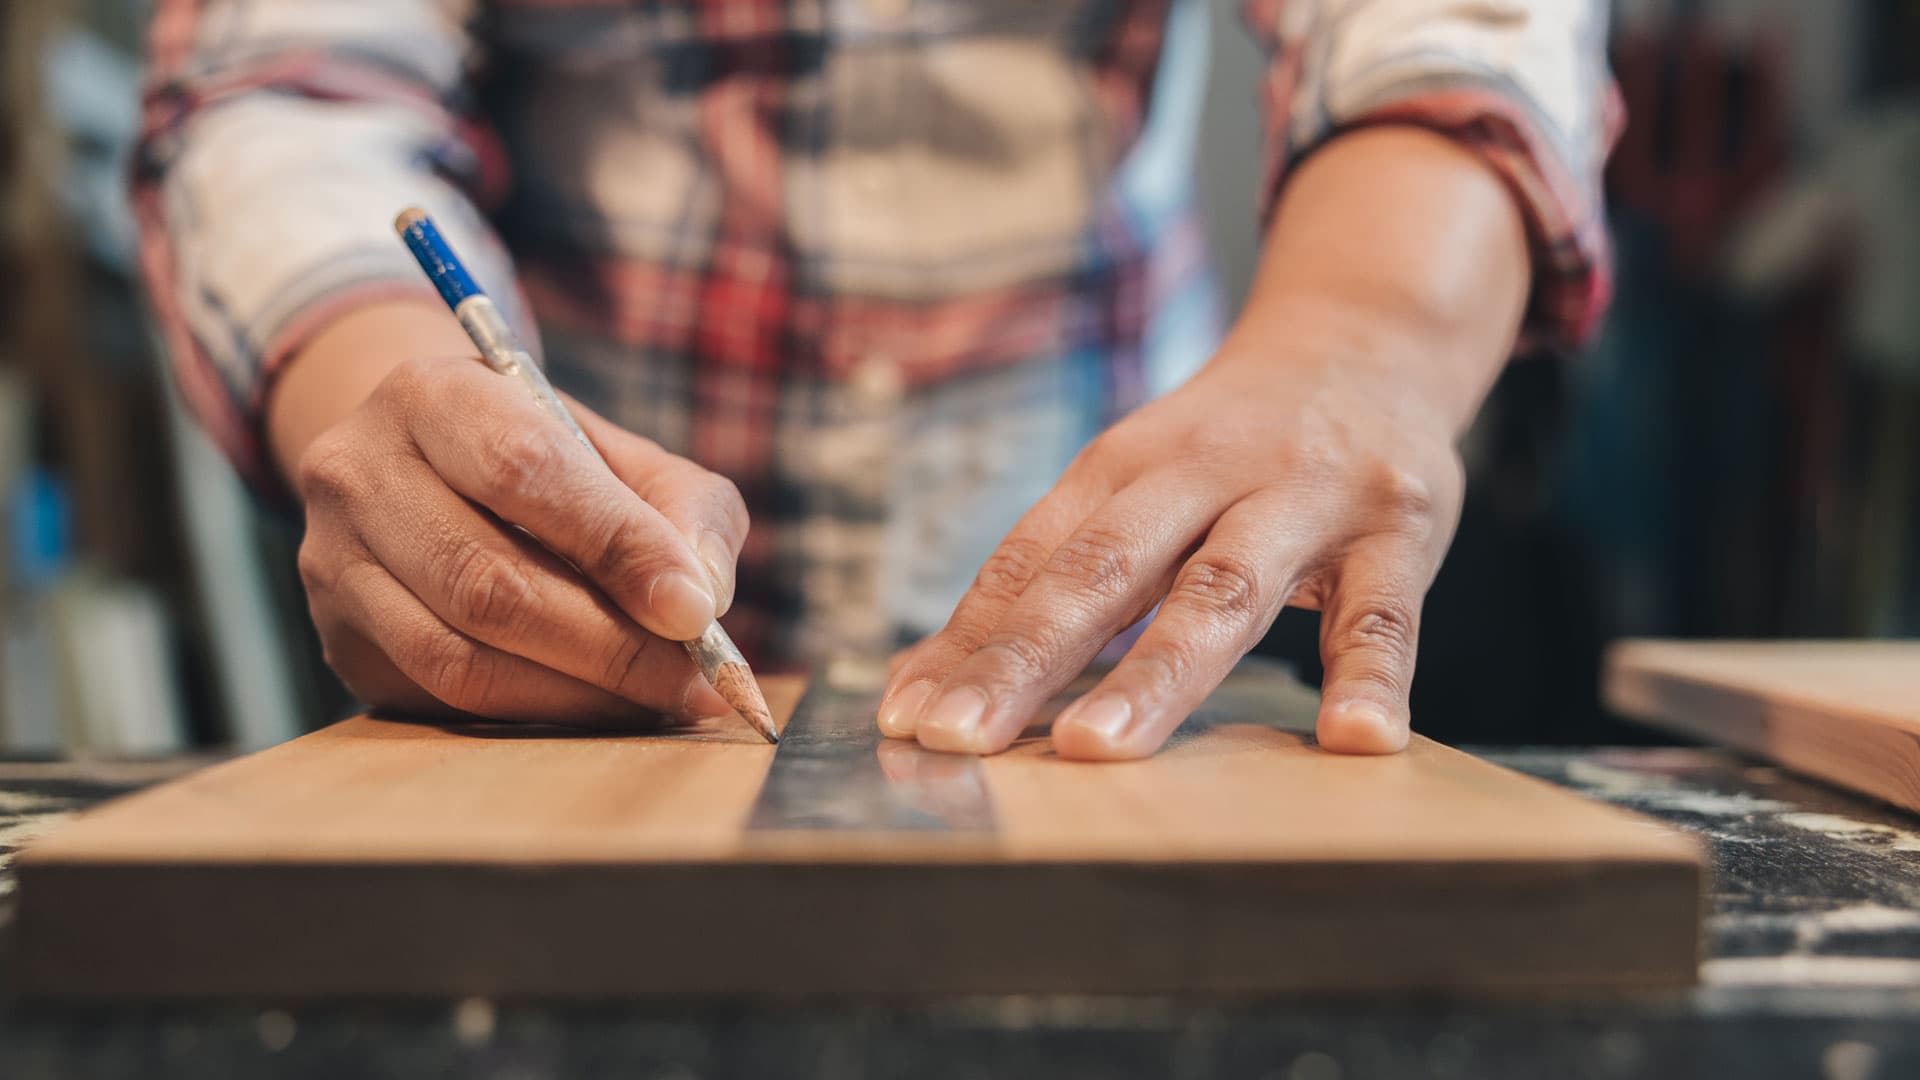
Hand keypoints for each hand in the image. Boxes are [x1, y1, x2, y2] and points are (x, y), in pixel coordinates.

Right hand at [293, 354, 747, 723]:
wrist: (429, 472)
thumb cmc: (549, 466)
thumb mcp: (623, 456)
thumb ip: (683, 510)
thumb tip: (700, 600)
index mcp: (434, 396)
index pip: (524, 469)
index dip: (616, 545)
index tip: (693, 610)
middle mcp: (359, 472)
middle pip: (486, 581)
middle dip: (610, 645)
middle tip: (694, 682)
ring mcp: (334, 563)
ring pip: (458, 656)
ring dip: (577, 694)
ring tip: (659, 702)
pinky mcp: (340, 641)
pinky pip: (441, 698)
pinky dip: (537, 713)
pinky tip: (599, 708)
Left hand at [875, 125, 1529, 757]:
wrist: (1369, 338)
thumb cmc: (1230, 445)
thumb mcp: (1138, 481)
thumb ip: (1055, 574)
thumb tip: (931, 679)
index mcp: (1123, 465)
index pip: (1030, 559)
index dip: (966, 639)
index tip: (905, 717)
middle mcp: (1203, 469)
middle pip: (1103, 570)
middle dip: (1025, 656)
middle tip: (960, 739)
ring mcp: (1304, 495)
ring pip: (1222, 587)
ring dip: (1156, 672)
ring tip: (1097, 749)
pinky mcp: (1397, 526)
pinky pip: (1383, 612)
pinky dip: (1371, 676)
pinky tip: (1354, 740)